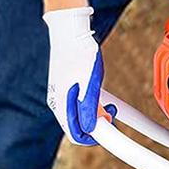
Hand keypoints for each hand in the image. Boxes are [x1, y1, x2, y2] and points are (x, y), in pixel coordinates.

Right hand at [43, 6, 106, 144]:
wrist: (69, 30)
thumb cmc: (79, 53)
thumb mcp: (90, 83)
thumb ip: (90, 109)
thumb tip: (92, 129)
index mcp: (60, 105)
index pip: (76, 136)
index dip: (95, 138)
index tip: (110, 129)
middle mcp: (57, 103)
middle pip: (78, 127)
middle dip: (96, 124)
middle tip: (111, 111)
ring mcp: (60, 94)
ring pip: (79, 115)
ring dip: (94, 112)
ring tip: (106, 100)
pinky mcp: (65, 87)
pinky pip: (78, 103)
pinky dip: (90, 103)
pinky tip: (98, 92)